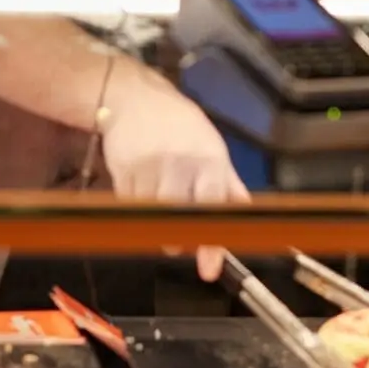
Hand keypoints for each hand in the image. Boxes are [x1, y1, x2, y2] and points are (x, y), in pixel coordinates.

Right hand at [100, 68, 248, 279]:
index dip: (211, 241)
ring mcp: (149, 166)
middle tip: (180, 244)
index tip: (208, 269)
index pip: (213, 207)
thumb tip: (246, 217)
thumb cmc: (181, 127)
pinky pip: (130, 204)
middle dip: (179, 237)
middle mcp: (180, 163)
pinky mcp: (123, 168)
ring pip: (153, 214)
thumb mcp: (213, 149)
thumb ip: (229, 186)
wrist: (136, 98)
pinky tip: (142, 194)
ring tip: (160, 218)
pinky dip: (136, 210)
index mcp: (209, 160)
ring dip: (156, 226)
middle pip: (179, 216)